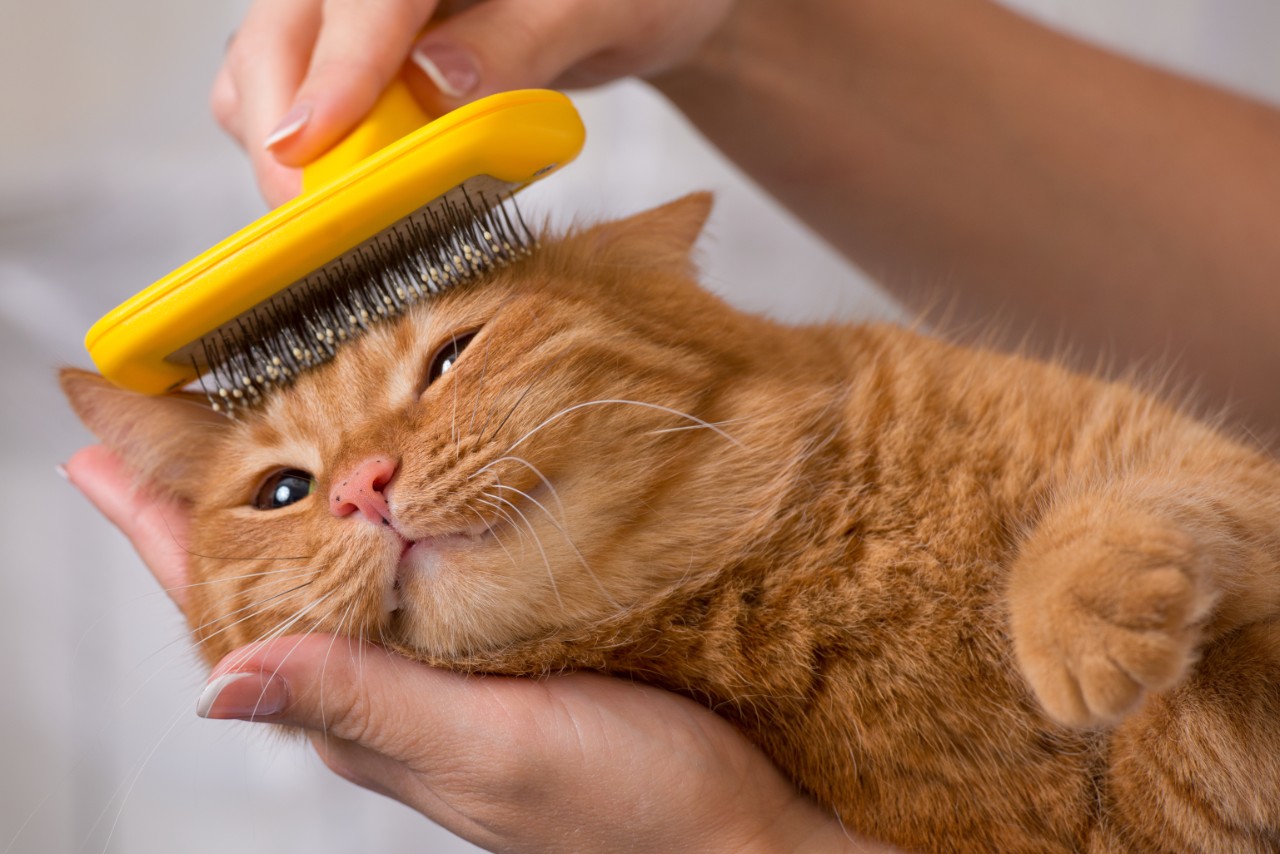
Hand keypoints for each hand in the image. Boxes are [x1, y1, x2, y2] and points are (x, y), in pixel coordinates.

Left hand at [64, 445, 885, 852]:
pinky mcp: (516, 621)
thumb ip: (366, 708)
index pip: (231, 610)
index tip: (98, 454)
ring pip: (350, 554)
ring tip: (252, 419)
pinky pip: (427, 553)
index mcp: (369, 709)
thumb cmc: (631, 809)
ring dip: (299, 485)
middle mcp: (399, 674)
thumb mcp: (493, 753)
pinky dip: (396, 496)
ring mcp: (457, 647)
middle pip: (277, 571)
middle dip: (213, 492)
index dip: (159, 531)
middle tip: (159, 416)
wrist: (746, 822)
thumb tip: (220, 681)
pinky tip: (393, 460)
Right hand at [213, 0, 736, 204]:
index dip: (335, 67)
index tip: (312, 142)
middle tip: (308, 212)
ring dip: (282, 134)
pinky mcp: (358, 46)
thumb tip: (434, 81)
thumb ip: (524, 36)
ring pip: (270, 57)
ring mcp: (362, 7)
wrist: (642, 2)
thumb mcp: (605, 9)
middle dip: (285, 118)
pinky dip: (304, 141)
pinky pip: (295, 86)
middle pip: (288, 25)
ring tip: (331, 205)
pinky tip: (348, 181)